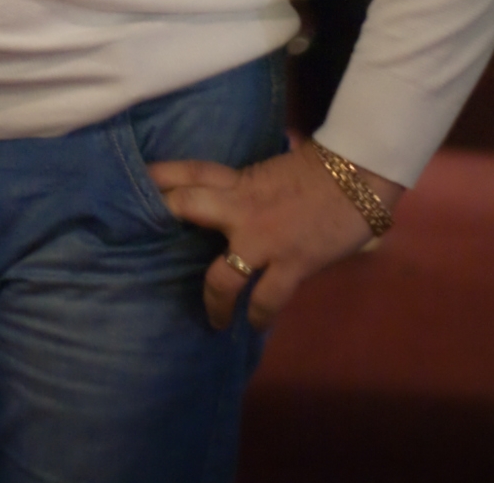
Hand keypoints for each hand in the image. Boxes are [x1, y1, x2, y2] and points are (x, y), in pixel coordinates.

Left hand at [149, 140, 404, 332]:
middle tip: (140, 243)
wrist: (359, 175)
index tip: (134, 182)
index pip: (190, 173)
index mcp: (240, 179)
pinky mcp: (291, 265)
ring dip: (214, 303)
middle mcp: (242, 208)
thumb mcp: (273, 172)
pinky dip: (259, 316)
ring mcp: (264, 239)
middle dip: (165, 219)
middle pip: (188, 207)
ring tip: (213, 320)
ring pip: (222, 277)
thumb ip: (249, 188)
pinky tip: (256, 324)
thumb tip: (233, 201)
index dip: (159, 177)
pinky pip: (265, 300)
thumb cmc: (322, 169)